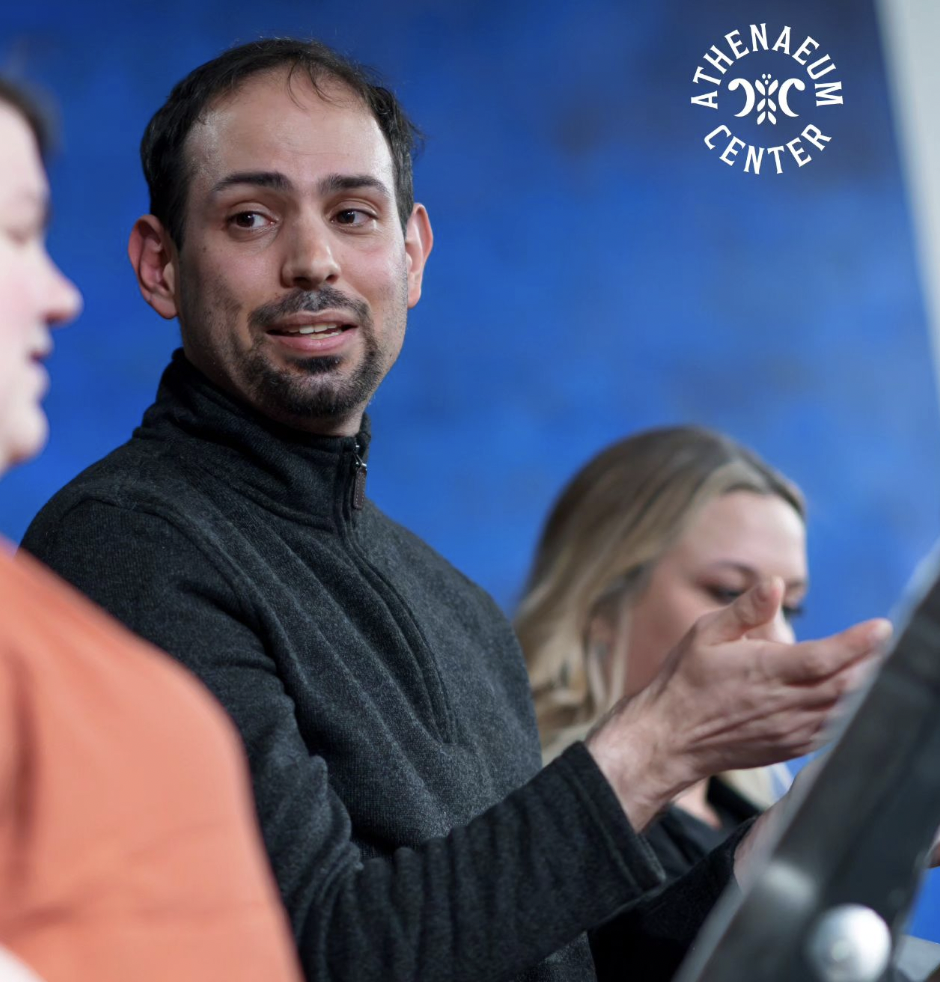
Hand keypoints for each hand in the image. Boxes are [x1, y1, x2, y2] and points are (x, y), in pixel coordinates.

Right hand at [586, 577, 889, 830]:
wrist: (672, 737)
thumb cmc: (686, 680)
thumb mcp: (705, 633)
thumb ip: (746, 610)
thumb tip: (775, 584)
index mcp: (765, 671)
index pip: (825, 657)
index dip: (858, 643)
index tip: (882, 628)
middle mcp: (784, 703)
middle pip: (846, 685)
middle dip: (873, 664)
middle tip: (889, 644)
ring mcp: (791, 729)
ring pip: (845, 710)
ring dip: (868, 689)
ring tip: (883, 666)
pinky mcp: (792, 746)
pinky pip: (834, 729)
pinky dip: (853, 713)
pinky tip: (859, 698)